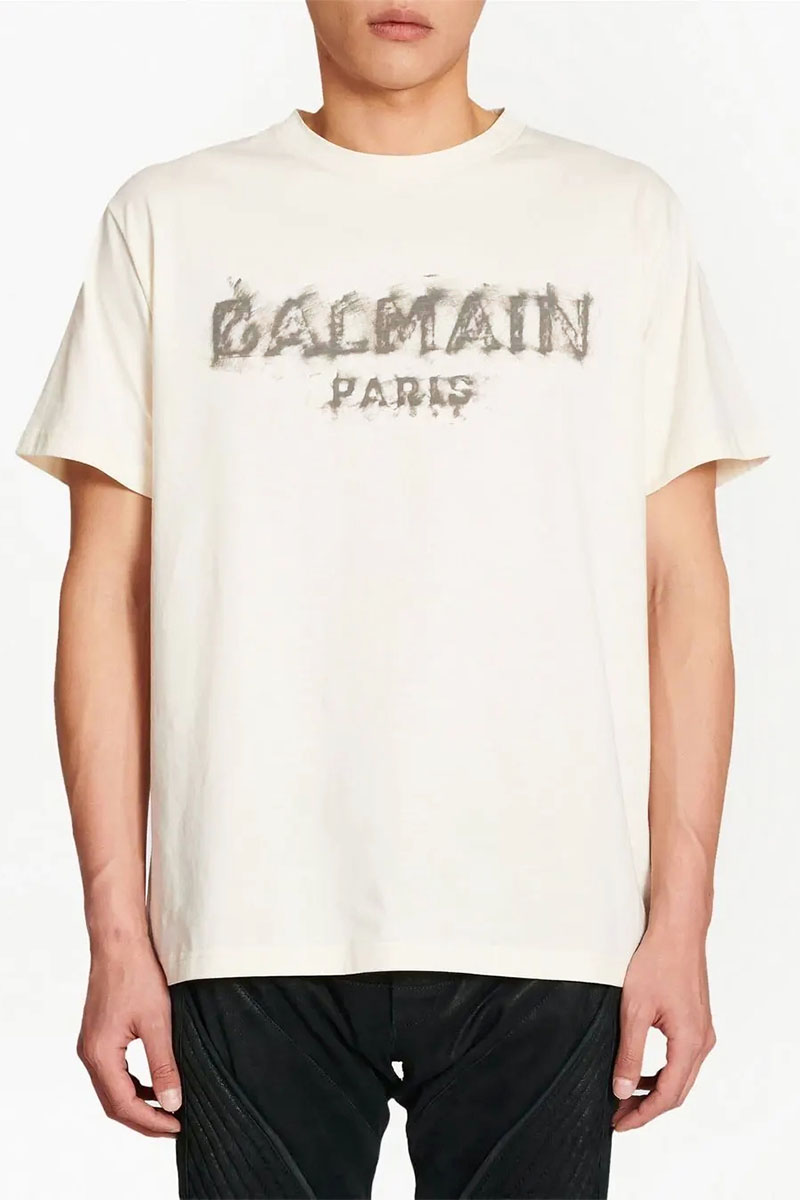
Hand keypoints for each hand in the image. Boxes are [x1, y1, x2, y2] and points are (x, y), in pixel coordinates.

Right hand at [77, 936, 180, 1136]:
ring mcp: (91, 1046)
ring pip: (112, 1090)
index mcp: (100, 1054)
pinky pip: (113, 1073)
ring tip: (167, 1111)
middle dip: (144, 1119)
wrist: (119, 943)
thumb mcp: (157, 1022)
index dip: (150, 1122)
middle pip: (113, 1104)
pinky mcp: (98, 1037)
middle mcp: (89, 1054)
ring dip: (138, 1104)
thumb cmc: (137, 975)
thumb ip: (164, 1065)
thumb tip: (171, 1103)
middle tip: (174, 1126)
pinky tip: (152, 1085)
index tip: (176, 1127)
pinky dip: (132, 1085)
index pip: (123, 1105)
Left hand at [611, 926, 715, 1130]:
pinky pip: (682, 1059)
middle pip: (677, 1091)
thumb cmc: (657, 962)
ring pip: (680, 1076)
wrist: (677, 932)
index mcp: (690, 1042)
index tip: (619, 1123)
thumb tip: (622, 1090)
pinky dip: (662, 1072)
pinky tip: (641, 1072)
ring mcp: (702, 1032)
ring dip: (655, 1090)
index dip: (642, 1114)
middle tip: (619, 1116)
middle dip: (647, 1107)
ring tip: (625, 1096)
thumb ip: (629, 1053)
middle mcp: (702, 1041)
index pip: (668, 1095)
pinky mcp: (696, 1022)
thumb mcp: (635, 1010)